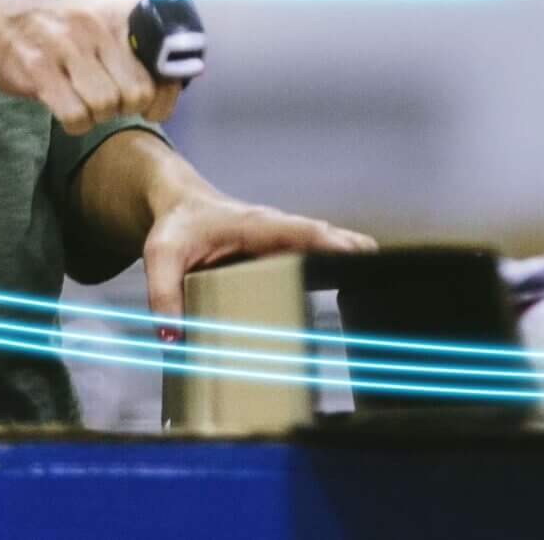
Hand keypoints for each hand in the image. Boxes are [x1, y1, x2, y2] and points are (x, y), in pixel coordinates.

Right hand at [0, 0, 177, 133]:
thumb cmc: (57, 28)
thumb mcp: (101, 20)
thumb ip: (140, 43)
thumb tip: (184, 75)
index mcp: (120, 11)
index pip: (165, 63)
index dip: (164, 94)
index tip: (150, 101)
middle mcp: (96, 23)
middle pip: (138, 92)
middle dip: (126, 107)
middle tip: (108, 102)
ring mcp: (66, 44)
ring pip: (107, 104)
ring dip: (98, 115)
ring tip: (83, 101)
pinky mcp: (38, 68)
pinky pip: (76, 115)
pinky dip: (76, 123)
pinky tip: (66, 110)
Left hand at [142, 191, 376, 339]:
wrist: (180, 205)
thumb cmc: (176, 227)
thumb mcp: (159, 254)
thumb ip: (163, 293)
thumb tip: (175, 337)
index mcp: (254, 225)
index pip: (298, 230)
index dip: (328, 241)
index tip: (357, 251)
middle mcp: (278, 230)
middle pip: (325, 238)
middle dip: (353, 251)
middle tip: (383, 270)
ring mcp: (285, 242)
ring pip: (329, 246)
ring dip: (354, 260)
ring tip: (383, 283)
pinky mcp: (286, 254)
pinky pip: (320, 257)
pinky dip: (342, 266)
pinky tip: (361, 289)